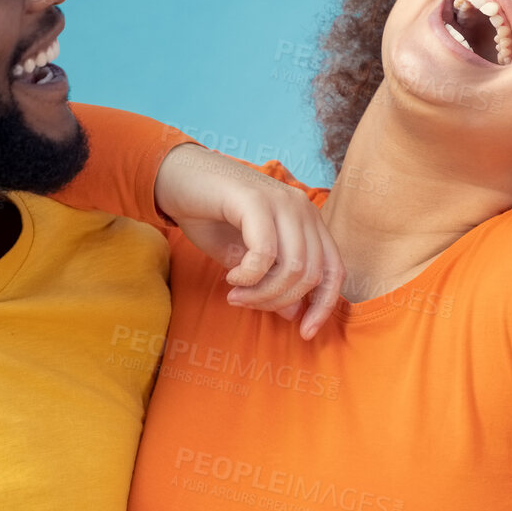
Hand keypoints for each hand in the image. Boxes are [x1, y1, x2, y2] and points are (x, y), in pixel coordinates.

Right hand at [153, 144, 343, 338]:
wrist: (176, 178)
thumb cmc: (210, 216)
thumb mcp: (243, 257)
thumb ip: (271, 281)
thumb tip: (294, 313)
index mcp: (307, 220)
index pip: (334, 270)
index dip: (324, 306)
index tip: (305, 332)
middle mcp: (302, 208)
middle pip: (311, 275)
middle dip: (278, 301)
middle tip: (245, 303)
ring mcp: (281, 201)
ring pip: (293, 267)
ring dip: (262, 292)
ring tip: (236, 294)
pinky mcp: (256, 200)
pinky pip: (265, 253)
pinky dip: (249, 275)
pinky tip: (231, 276)